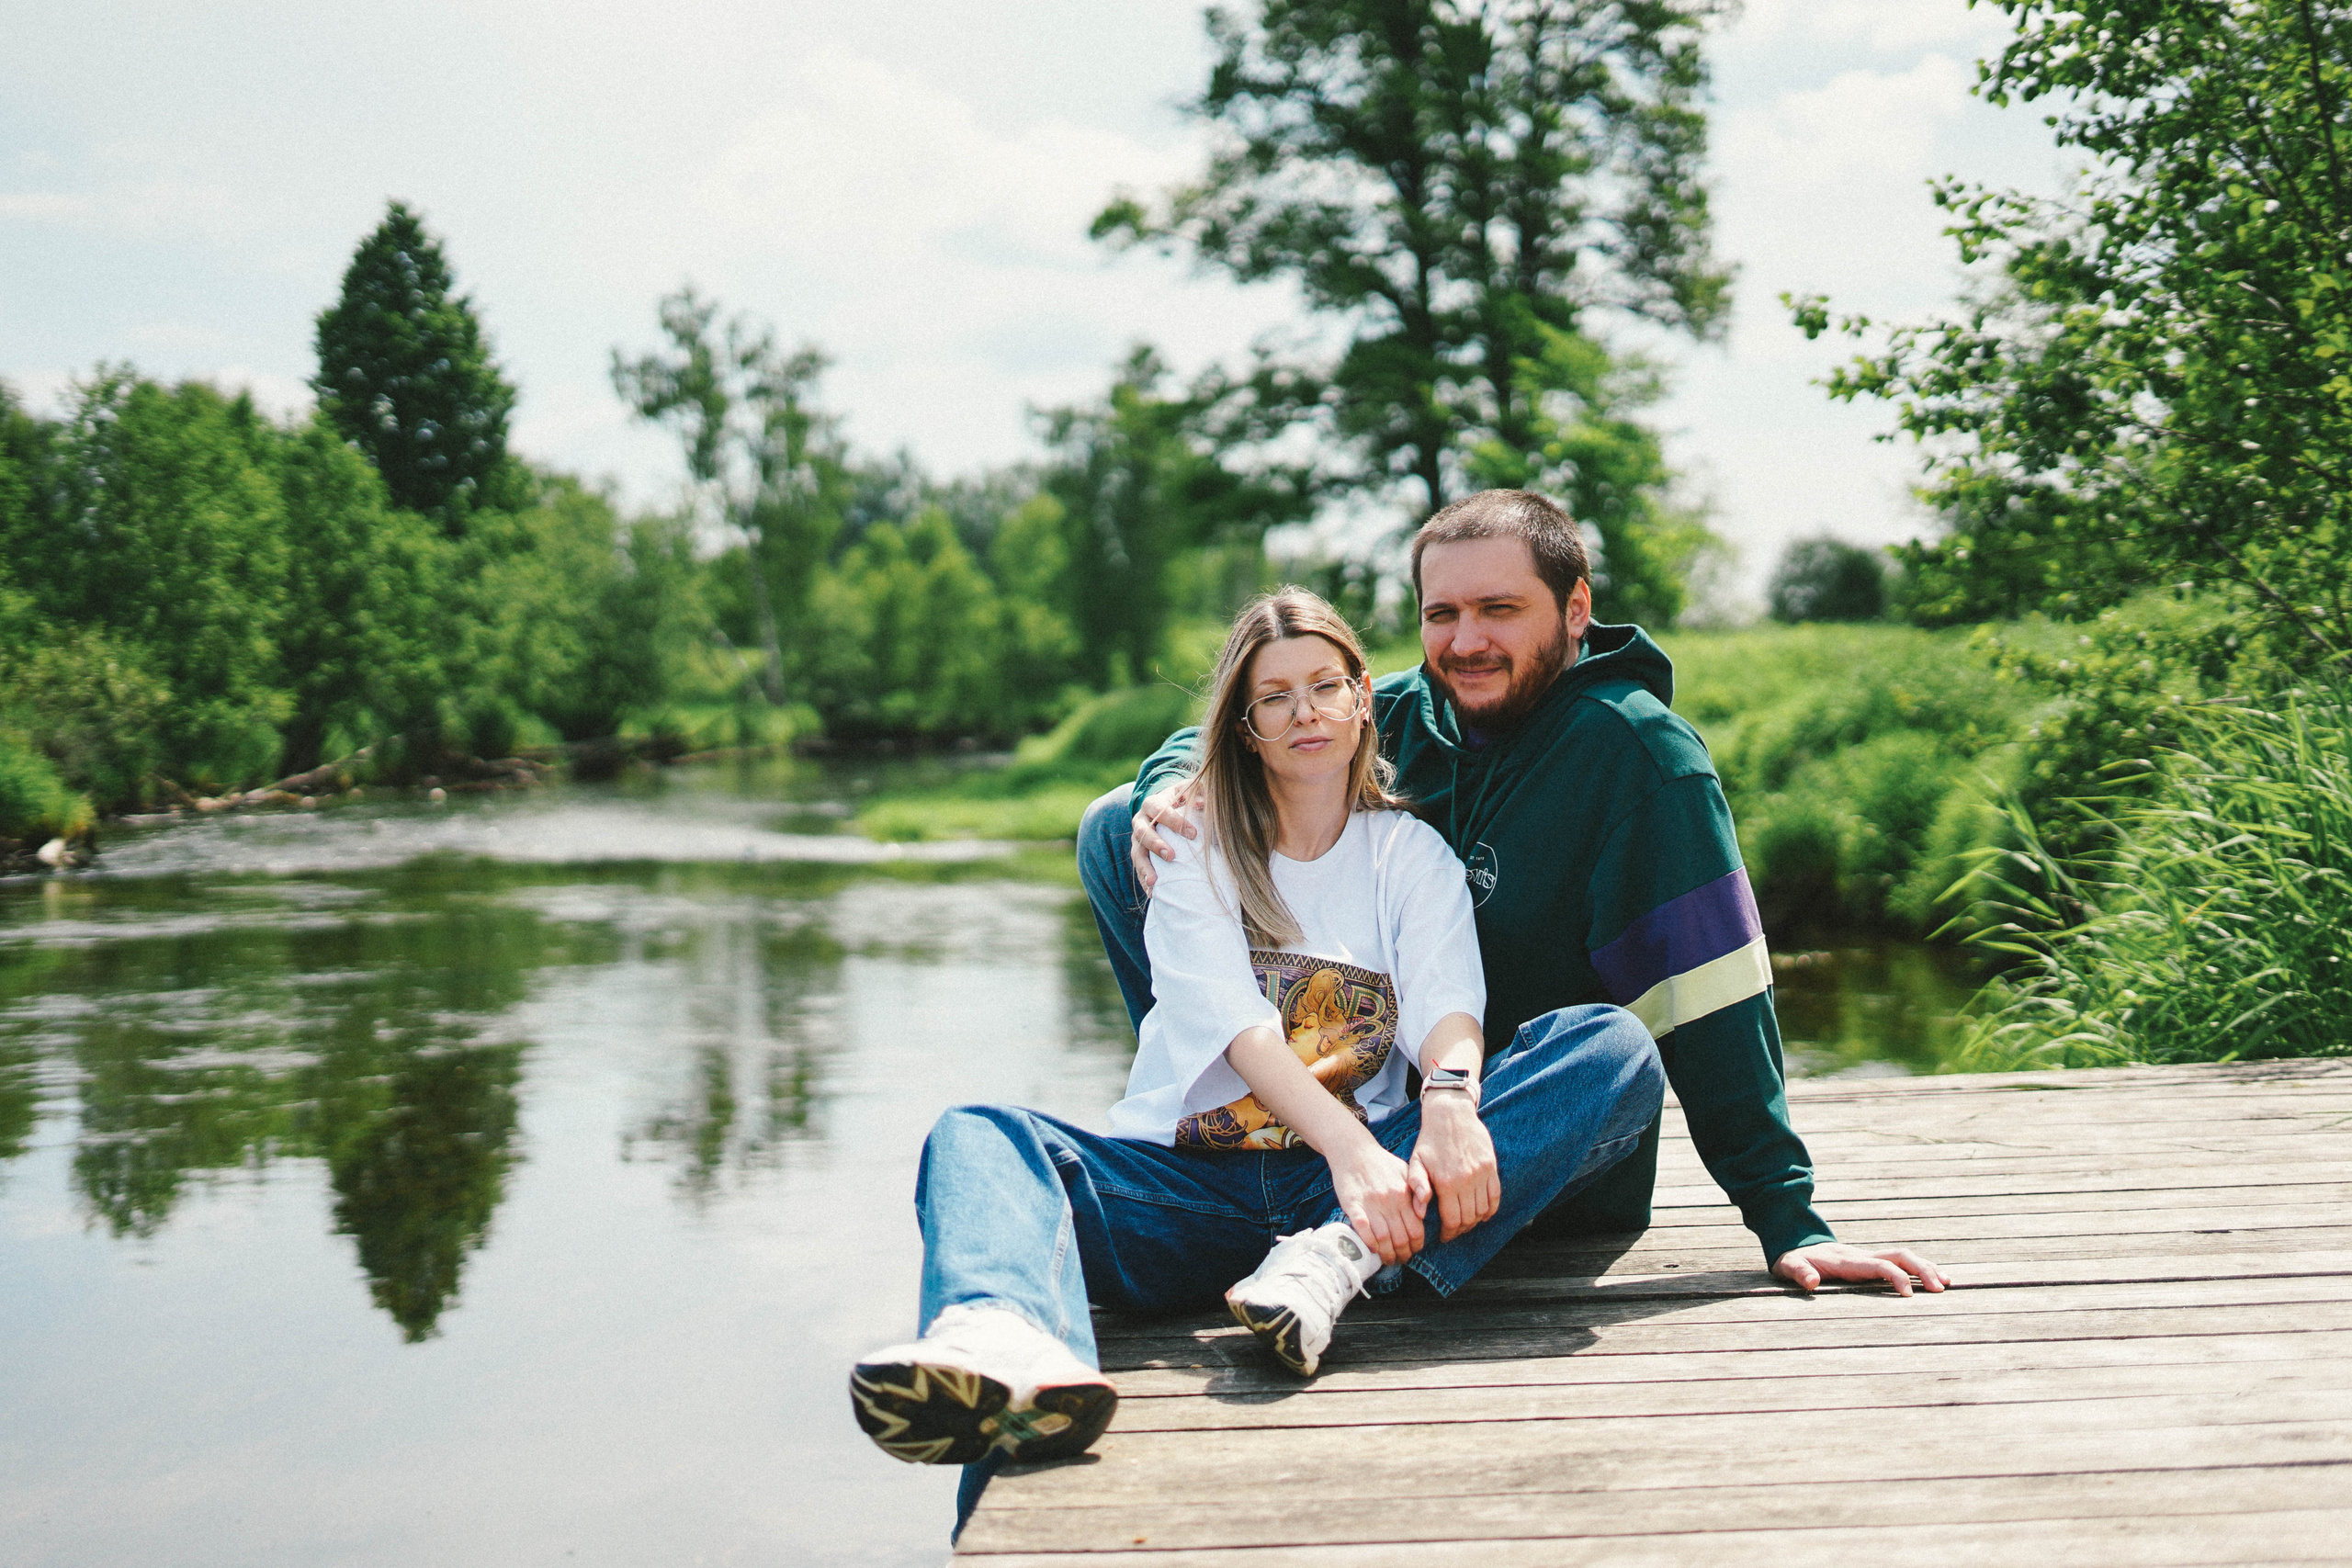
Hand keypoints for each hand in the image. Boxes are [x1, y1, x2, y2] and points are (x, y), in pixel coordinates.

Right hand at [1127, 780, 1200, 892]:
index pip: (1160, 810)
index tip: (1193, 834)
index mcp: (1152, 804)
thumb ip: (1198, 792)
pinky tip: (1153, 893)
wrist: (1166, 808)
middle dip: (1155, 844)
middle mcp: (1140, 821)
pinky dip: (1144, 881)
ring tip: (1154, 882)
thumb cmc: (1182, 801)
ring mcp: (1137, 840)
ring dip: (1145, 867)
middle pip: (1143, 832)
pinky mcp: (1139, 855)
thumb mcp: (1189, 791)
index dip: (1175, 821)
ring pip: (1136, 853)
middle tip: (1170, 856)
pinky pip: (1138, 869)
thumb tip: (1204, 803)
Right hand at [1326, 1138, 1429, 1266]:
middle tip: (1400, 1260)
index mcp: (1404, 1195)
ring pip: (1383, 1238)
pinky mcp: (1352, 1204)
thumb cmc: (1381, 1162)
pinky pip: (1363, 1229)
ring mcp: (1371, 1204)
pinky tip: (1372, 1249)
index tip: (1413, 1251)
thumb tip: (1423, 1214)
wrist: (1353, 1150)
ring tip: (1387, 1260)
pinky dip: (1369, 1243)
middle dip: (1403, 1255)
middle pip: (1401, 1238)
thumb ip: (1417, 1191)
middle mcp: (1390, 1201)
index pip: (1416, 1230)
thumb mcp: (1405, 1172)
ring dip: (1387, 1255)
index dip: (1416, 1246)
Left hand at [1407, 1095, 1498, 1242]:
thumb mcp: (1416, 1161)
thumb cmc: (1430, 1140)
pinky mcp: (1491, 1167)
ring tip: (1465, 1222)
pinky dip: (1491, 1210)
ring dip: (1475, 1221)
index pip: (1452, 1220)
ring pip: (1483, 1210)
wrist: (1451, 1114)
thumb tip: (1421, 1212)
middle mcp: (1466, 1180)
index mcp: (1446, 1182)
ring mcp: (1481, 1174)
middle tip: (1454, 1230)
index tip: (1444, 1237)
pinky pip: (1495, 1196)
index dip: (1449, 1233)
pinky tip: (1483, 1214)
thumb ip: (1417, 1187)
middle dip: (1460, 1229)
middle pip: (1469, 1218)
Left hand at [1772, 1242, 1949, 1296]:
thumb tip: (1812, 1282)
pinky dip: (1918, 1268)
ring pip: (1904, 1256)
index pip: (1879, 1265)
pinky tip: (1933, 1279)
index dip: (1895, 1277)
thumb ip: (1800, 1273)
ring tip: (1947, 1283)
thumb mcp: (1789, 1266)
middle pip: (1900, 1256)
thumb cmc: (1793, 1259)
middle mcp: (1863, 1256)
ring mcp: (1869, 1257)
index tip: (1909, 1295)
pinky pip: (1899, 1262)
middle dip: (1922, 1270)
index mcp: (1847, 1261)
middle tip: (1940, 1289)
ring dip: (1925, 1267)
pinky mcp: (1871, 1261)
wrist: (1794, 1243)